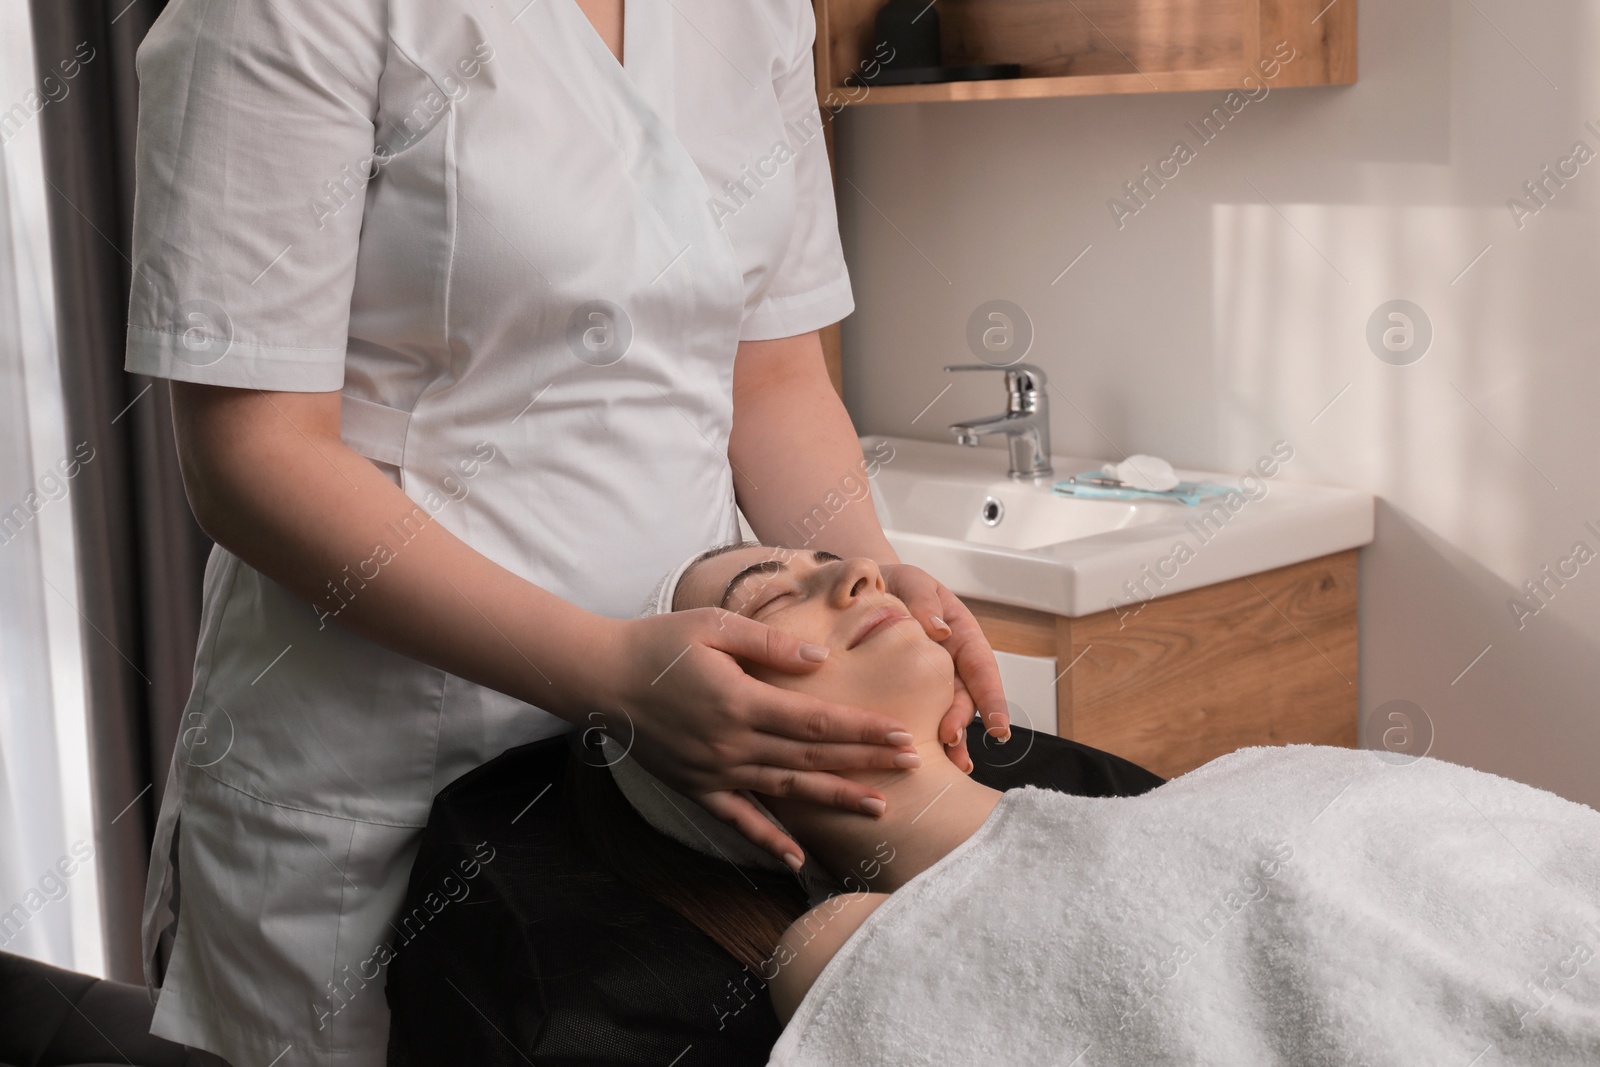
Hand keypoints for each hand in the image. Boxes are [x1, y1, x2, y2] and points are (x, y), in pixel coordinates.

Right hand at [595, 608, 921, 868]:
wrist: (600, 677)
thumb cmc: (658, 643)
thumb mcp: (713, 625)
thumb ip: (769, 644)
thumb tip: (820, 660)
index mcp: (741, 702)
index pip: (816, 722)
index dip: (861, 730)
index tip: (899, 735)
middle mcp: (732, 744)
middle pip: (811, 759)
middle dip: (864, 763)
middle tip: (910, 767)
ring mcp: (714, 772)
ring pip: (786, 791)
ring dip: (833, 799)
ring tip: (878, 808)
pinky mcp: (696, 787)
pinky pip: (738, 820)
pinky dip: (768, 841)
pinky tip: (797, 859)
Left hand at [881, 563, 1010, 773]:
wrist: (856, 591)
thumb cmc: (891, 583)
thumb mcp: (910, 580)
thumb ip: (924, 599)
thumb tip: (939, 629)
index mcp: (960, 634)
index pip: (981, 667)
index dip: (991, 698)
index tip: (999, 727)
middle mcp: (950, 664)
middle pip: (964, 698)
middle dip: (961, 722)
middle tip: (952, 743)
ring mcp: (928, 682)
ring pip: (942, 714)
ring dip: (946, 741)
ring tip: (945, 765)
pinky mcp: (904, 693)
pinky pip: (914, 716)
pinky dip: (916, 738)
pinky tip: (912, 761)